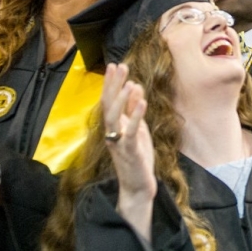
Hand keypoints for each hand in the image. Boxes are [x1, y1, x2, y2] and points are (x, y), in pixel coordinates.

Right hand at [102, 63, 155, 205]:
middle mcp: (112, 132)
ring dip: (122, 98)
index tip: (114, 65)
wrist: (138, 186)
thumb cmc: (137, 157)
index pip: (110, 101)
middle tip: (119, 66)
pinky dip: (136, 116)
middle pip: (109, 105)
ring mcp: (119, 142)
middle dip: (114, 85)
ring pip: (115, 117)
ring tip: (129, 82)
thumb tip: (135, 86)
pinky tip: (142, 101)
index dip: (111, 83)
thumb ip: (134, 110)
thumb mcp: (138, 129)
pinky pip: (130, 132)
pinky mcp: (130, 152)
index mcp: (115, 126)